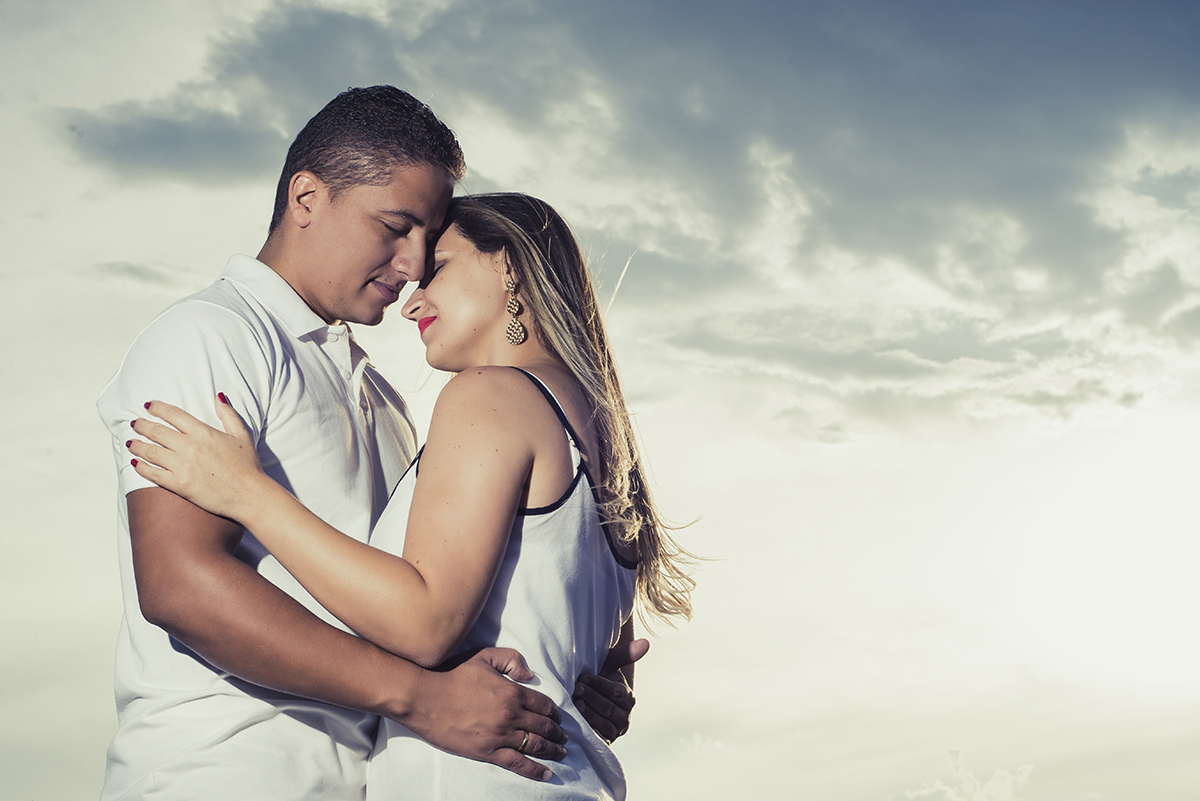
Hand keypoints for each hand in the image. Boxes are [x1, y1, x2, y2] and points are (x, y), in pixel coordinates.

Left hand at [128, 395, 268, 521]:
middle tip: (134, 423)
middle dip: (142, 425)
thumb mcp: (242, 435)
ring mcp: (182, 467)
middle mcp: (189, 447)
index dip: (157, 408)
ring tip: (131, 443)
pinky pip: (153, 474)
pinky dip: (141, 468)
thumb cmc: (248, 466)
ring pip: (150, 451)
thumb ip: (228, 414)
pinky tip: (135, 463)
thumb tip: (218, 395)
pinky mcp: (179, 486)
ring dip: (137, 445)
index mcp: (204, 433)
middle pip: (157, 431)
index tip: (148, 405)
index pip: (173, 414)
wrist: (250, 496)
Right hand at [401, 648, 567, 780]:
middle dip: (557, 733)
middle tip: (564, 737)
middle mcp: (511, 715)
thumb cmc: (453, 675)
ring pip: (535, 745)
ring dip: (552, 750)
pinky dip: (534, 770)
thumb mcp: (484, 656)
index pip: (544, 704)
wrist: (426, 698)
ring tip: (561, 752)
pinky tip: (546, 773)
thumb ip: (511, 659)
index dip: (554, 712)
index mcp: (512, 692)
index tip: (558, 717)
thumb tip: (529, 675)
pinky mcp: (487, 751)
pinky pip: (517, 763)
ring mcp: (500, 735)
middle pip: (543, 726)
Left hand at [574, 638, 648, 742]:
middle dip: (591, 697)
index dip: (599, 684)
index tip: (583, 677)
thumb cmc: (596, 680)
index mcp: (628, 698)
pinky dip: (587, 730)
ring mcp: (615, 732)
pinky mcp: (604, 743)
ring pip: (603, 723)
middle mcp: (624, 717)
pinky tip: (575, 722)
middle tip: (575, 689)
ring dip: (587, 713)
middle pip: (608, 708)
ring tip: (574, 703)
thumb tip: (646, 642)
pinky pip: (597, 738)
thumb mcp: (608, 666)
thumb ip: (625, 654)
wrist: (585, 701)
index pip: (615, 692)